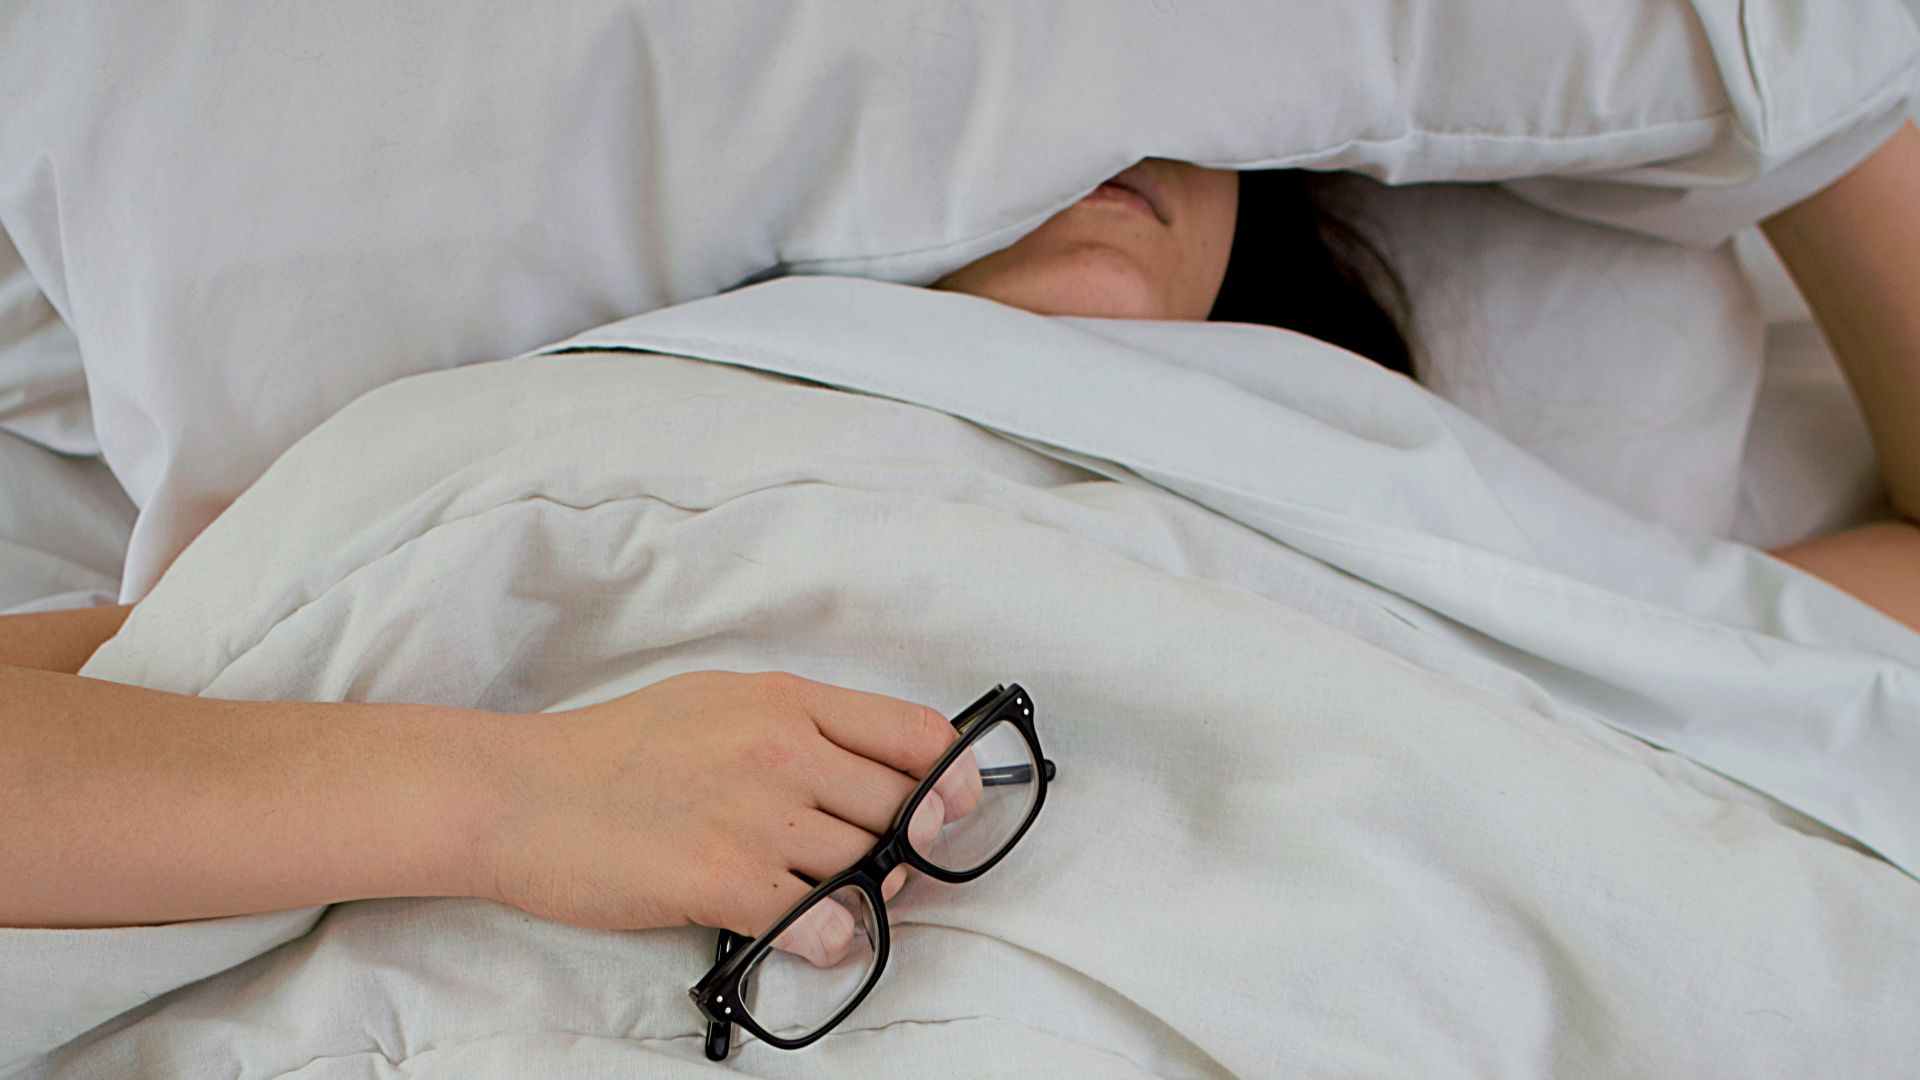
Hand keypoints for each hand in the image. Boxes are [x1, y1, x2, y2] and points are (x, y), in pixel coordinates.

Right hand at [474, 671, 979, 963]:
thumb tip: (874, 770)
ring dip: (867, 896)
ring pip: (868, 866)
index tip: (952, 809)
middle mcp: (780, 748)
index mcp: (784, 699)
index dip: (952, 779)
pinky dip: (829, 938)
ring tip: (829, 900)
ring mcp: (753, 813)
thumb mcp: (716, 701)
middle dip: (908, 849)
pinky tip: (805, 933)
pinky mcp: (721, 878)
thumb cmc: (612, 751)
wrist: (517, 793)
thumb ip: (797, 727)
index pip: (915, 733)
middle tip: (881, 869)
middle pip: (903, 809)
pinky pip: (822, 921)